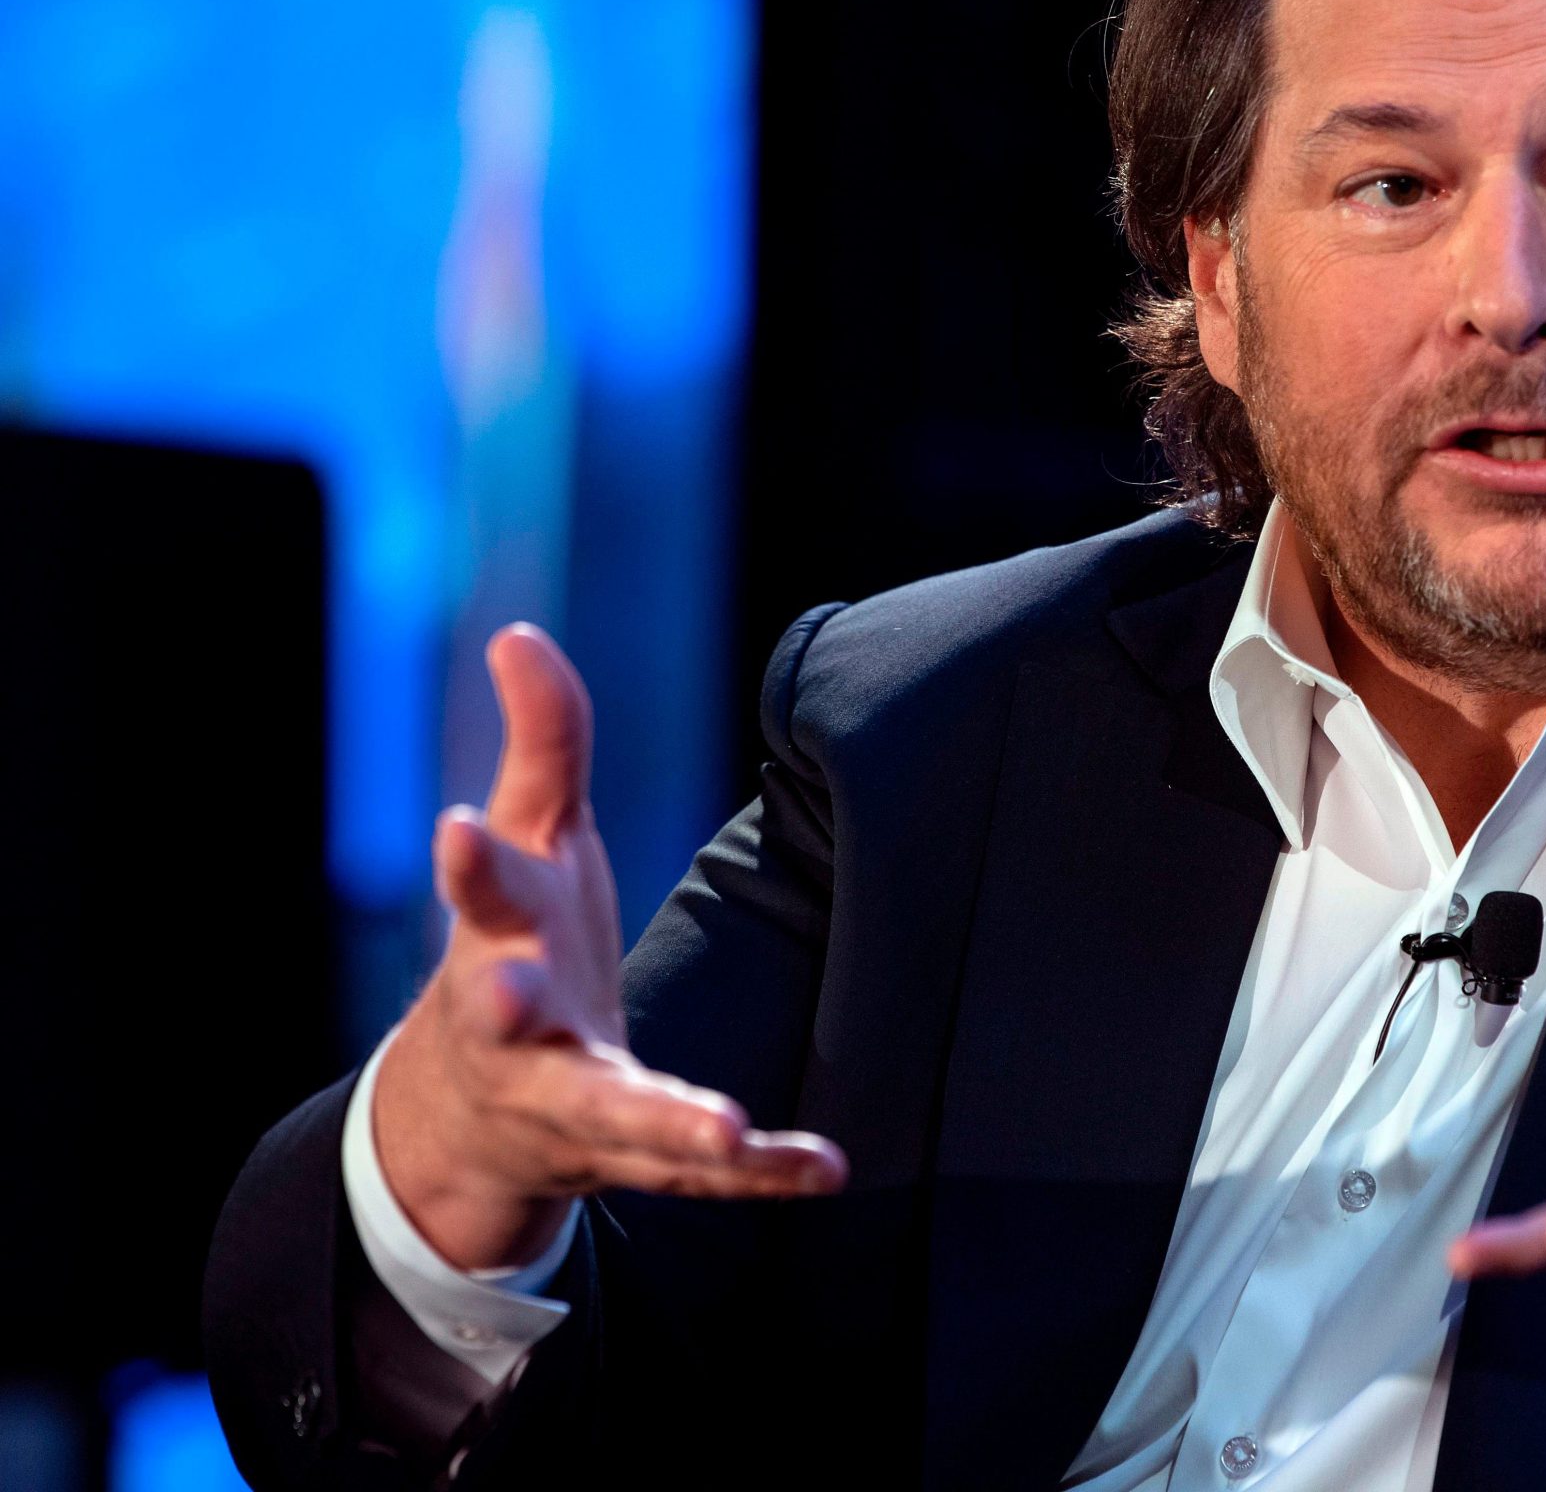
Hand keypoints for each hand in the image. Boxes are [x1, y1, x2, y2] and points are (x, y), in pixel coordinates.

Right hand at [373, 624, 845, 1270]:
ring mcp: (572, 1102)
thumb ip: (542, 742)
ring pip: (610, 1116)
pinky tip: (824, 1165)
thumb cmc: (518, 945)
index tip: (460, 824)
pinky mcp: (633, 1157)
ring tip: (722, 1126)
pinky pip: (699, 1174)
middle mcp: (517, 1030)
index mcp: (495, 940)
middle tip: (511, 995)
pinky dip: (761, 1172)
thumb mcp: (534, 841)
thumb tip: (520, 632)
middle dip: (501, 1005)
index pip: (478, 890)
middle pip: (500, 1018)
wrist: (478, 1113)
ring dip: (667, 1120)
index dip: (470, 859)